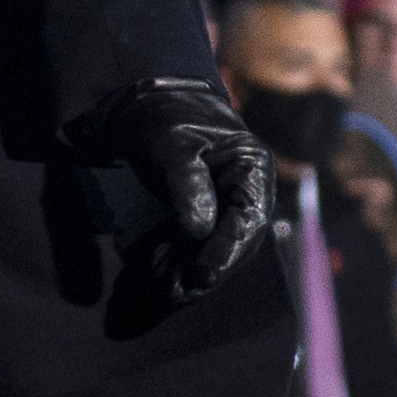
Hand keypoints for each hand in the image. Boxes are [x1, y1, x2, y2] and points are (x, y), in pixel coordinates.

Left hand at [83, 77, 276, 290]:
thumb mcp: (173, 146)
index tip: (203, 276)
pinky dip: (178, 260)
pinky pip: (197, 244)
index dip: (227, 251)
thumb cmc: (165, 118)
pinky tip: (155, 276)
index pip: (249, 220)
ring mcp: (226, 204)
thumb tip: (199, 229)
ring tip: (163, 291)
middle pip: (236, 242)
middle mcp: (246, 190)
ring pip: (215, 248)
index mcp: (251, 168)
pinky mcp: (205, 213)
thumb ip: (188, 184)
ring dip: (190, 271)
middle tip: (177, 294)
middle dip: (206, 270)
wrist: (146, 103)